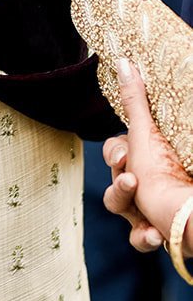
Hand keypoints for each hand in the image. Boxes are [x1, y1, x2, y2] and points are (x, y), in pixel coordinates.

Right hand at [103, 59, 192, 253]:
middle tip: (133, 181)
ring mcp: (150, 210)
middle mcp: (146, 183)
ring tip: (145, 214)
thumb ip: (133, 100)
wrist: (190, 217)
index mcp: (144, 158)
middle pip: (114, 184)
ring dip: (128, 209)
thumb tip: (123, 61)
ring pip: (121, 211)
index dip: (114, 156)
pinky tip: (153, 234)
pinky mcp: (156, 233)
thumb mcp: (145, 135)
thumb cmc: (170, 173)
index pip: (116, 154)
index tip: (123, 158)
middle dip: (120, 186)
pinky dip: (143, 238)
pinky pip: (137, 239)